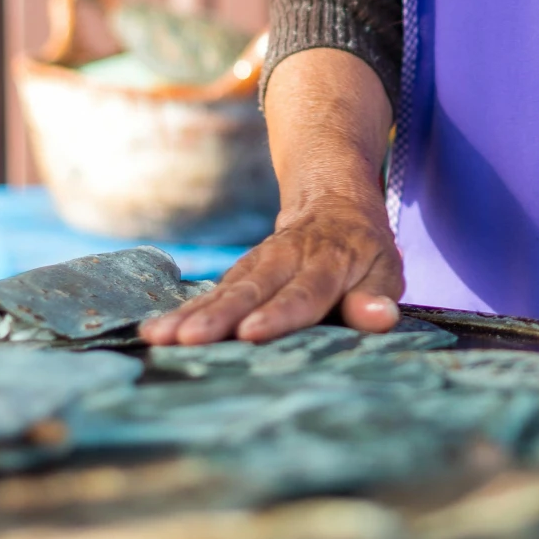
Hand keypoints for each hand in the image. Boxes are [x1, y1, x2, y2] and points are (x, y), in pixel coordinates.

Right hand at [139, 191, 403, 345]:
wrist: (330, 200)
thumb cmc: (363, 250)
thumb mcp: (385, 268)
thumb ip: (377, 295)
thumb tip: (379, 317)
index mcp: (329, 263)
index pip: (304, 292)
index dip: (279, 314)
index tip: (252, 332)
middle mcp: (286, 261)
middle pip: (252, 291)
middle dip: (220, 317)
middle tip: (190, 339)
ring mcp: (258, 265)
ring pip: (224, 290)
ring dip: (191, 314)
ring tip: (159, 336)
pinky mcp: (238, 273)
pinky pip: (210, 293)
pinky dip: (182, 311)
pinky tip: (154, 331)